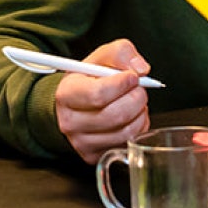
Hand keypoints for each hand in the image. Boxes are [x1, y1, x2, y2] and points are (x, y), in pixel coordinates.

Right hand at [54, 39, 151, 163]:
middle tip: (138, 88)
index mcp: (66, 94)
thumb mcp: (101, 57)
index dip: (122, 84)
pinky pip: (127, 143)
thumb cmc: (89, 79)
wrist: (75, 103)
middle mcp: (69, 121)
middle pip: (116, 115)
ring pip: (125, 131)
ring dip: (140, 113)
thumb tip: (141, 68)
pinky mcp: (94, 155)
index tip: (132, 76)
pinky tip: (131, 116)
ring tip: (134, 101)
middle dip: (137, 98)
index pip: (98, 94)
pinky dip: (138, 128)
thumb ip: (121, 52)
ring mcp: (81, 142)